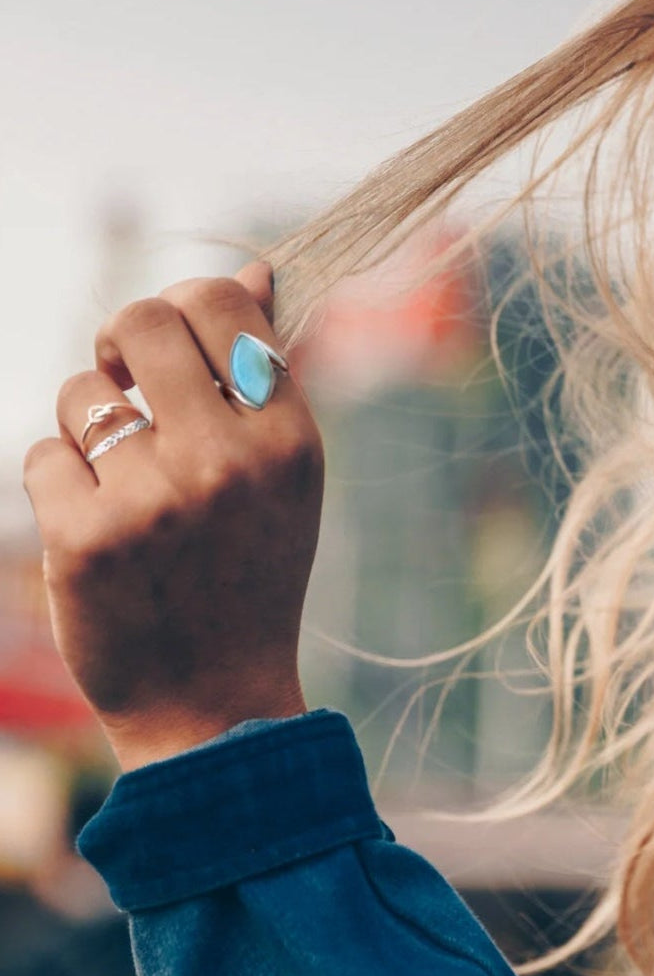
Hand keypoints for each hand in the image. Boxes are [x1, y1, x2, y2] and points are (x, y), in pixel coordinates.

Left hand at [23, 261, 324, 771]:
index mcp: (289, 439)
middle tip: (124, 383)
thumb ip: (265, 376)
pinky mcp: (85, 538)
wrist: (212, 703)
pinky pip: (42, 454)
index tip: (165, 348)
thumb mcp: (283, 476)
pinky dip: (59, 486)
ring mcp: (154, 499)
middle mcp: (228, 460)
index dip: (180, 305)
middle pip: (138, 321)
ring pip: (82, 394)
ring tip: (123, 488)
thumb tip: (251, 271)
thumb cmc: (248, 574)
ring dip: (88, 427)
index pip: (220, 304)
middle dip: (119, 344)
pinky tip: (97, 534)